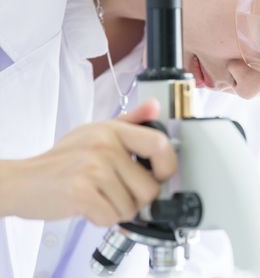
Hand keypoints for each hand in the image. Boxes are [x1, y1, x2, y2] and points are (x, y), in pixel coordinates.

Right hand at [0, 99, 176, 225]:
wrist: (22, 181)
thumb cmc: (63, 160)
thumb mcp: (97, 133)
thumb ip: (130, 122)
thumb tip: (155, 107)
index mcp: (113, 130)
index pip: (159, 144)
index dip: (168, 166)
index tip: (160, 176)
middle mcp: (105, 145)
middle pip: (150, 188)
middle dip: (137, 200)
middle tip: (117, 194)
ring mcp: (93, 167)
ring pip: (131, 207)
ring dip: (117, 211)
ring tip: (99, 197)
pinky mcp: (81, 191)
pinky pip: (111, 218)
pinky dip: (101, 219)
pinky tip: (88, 206)